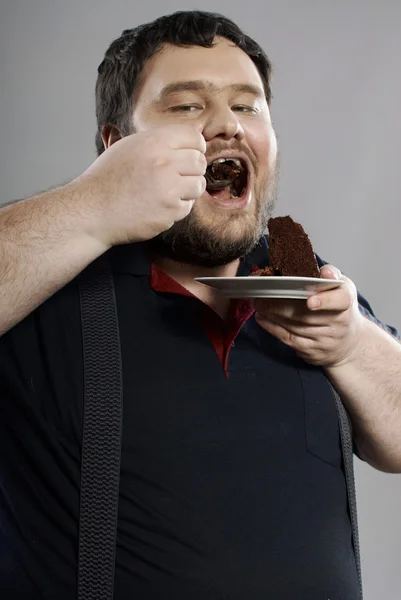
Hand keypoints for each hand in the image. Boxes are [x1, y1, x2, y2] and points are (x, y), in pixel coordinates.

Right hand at [75, 124, 206, 246]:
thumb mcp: (127, 147)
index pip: (194, 136)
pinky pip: (186, 207)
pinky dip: (176, 209)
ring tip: (169, 193)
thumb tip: (183, 141)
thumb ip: (156, 142)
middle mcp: (164, 162)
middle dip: (193, 170)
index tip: (190, 155)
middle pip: (200, 161)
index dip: (194, 147)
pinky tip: (158, 206)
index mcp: (154, 142)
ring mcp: (168, 188)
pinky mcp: (169, 211)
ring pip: (198, 185)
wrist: (92, 210)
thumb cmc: (106, 180)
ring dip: (188, 191)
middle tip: (179, 178)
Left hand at [252, 265, 366, 366]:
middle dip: (281, 305)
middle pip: (307, 315)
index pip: (339, 301)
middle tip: (262, 295)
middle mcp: (338, 324)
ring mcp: (324, 340)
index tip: (310, 301)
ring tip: (257, 303)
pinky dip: (272, 327)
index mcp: (345, 303)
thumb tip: (324, 272)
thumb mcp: (342, 287)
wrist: (349, 343)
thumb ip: (331, 276)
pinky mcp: (312, 351)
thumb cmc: (340, 308)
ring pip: (294, 327)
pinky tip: (262, 318)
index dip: (325, 301)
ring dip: (272, 314)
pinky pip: (289, 339)